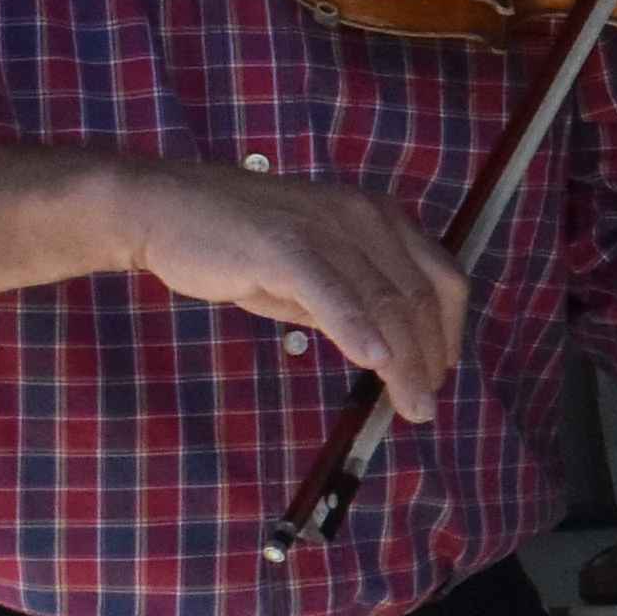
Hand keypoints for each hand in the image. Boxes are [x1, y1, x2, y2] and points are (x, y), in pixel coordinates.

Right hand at [107, 157, 470, 419]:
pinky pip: (333, 293)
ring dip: (404, 362)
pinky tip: (374, 362)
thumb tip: (394, 354)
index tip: (443, 373)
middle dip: (429, 358)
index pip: (439, 278)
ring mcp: (326, 228)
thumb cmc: (241, 245)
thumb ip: (355, 301)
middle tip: (424, 405)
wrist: (166, 210)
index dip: (450, 331)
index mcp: (380, 217)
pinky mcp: (287, 245)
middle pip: (417, 297)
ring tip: (411, 405)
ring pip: (383, 302)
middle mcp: (365, 216)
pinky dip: (357, 329)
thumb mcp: (315, 272)